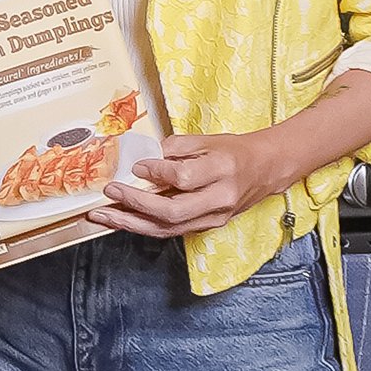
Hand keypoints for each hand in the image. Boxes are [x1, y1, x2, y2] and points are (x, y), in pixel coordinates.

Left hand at [99, 129, 289, 240]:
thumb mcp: (207, 140)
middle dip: (135, 203)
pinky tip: (123, 220)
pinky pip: (171, 231)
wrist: (266, 170)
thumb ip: (174, 148)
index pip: (184, 177)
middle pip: (172, 211)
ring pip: (168, 228)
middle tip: (110, 193)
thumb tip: (142, 159)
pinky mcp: (207, 227)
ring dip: (132, 223)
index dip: (156, 172)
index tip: (135, 166)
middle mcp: (220, 198)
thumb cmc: (235, 152)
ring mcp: (214, 217)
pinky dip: (144, 226)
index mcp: (223, 170)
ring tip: (103, 216)